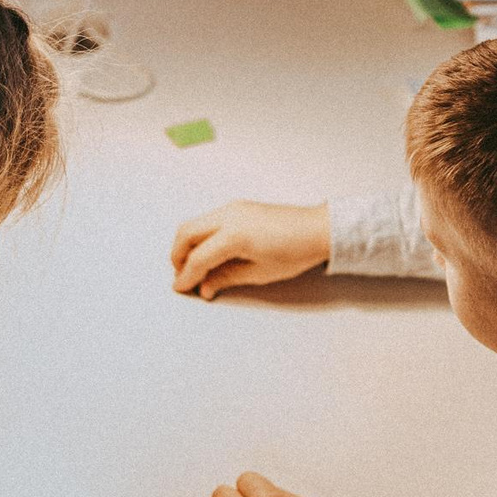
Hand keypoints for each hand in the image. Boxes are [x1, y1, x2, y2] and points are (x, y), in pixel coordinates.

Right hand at [170, 201, 329, 299]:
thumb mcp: (259, 273)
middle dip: (177, 256)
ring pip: (194, 224)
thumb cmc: (296, 252)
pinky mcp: (237, 207)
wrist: (318, 230)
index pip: (198, 257)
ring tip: (194, 267)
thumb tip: (205, 286)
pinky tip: (208, 253)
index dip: (186, 276)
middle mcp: (229, 216)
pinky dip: (200, 236)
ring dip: (187, 245)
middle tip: (182, 276)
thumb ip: (226, 278)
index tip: (180, 288)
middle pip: (186, 233)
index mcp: (235, 235)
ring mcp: (232, 208)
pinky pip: (208, 220)